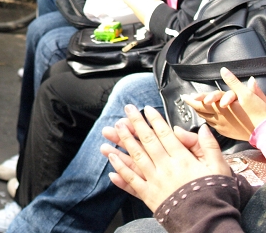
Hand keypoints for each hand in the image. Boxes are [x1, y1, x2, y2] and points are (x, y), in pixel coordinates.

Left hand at [104, 105, 230, 210]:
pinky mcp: (149, 196)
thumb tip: (202, 128)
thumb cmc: (216, 195)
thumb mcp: (220, 168)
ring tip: (111, 130)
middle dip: (135, 123)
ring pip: (135, 157)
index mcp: (183, 159)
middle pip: (147, 141)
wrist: (209, 223)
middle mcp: (166, 168)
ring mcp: (156, 182)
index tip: (146, 109)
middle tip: (126, 110)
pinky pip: (131, 180)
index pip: (165, 134)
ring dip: (122, 142)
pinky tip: (111, 161)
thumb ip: (209, 146)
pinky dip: (120, 170)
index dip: (154, 120)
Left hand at [183, 67, 265, 140]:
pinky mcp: (226, 132)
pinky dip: (208, 119)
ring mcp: (222, 126)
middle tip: (186, 99)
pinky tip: (206, 116)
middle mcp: (220, 117)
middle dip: (193, 104)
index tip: (186, 95)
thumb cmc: (259, 113)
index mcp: (223, 107)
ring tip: (194, 106)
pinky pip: (212, 125)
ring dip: (199, 111)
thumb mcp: (247, 94)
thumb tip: (224, 70)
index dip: (193, 98)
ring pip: (205, 118)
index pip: (203, 101)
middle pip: (201, 110)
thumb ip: (233, 82)